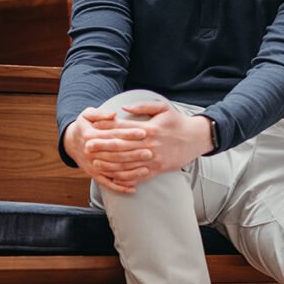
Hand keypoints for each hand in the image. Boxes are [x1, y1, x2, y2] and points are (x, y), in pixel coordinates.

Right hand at [63, 106, 151, 194]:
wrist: (71, 143)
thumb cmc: (84, 126)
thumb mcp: (87, 114)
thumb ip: (100, 113)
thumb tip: (114, 114)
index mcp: (90, 135)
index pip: (113, 135)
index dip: (128, 133)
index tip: (143, 132)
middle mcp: (91, 152)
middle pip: (115, 154)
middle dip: (133, 153)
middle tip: (150, 152)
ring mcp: (92, 165)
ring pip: (113, 170)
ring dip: (130, 171)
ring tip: (146, 169)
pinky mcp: (94, 175)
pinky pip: (107, 183)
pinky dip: (120, 187)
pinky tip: (133, 188)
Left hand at [87, 103, 212, 189]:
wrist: (196, 138)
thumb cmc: (176, 121)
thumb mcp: (162, 107)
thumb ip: (142, 106)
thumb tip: (123, 108)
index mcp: (149, 128)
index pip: (123, 128)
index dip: (106, 129)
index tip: (92, 128)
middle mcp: (149, 145)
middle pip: (122, 147)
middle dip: (103, 147)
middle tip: (87, 147)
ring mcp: (153, 159)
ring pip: (128, 163)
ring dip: (110, 165)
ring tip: (95, 164)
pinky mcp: (158, 169)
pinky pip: (139, 175)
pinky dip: (125, 178)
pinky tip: (113, 177)